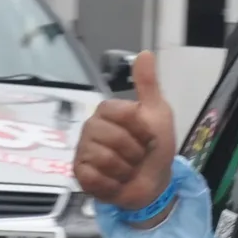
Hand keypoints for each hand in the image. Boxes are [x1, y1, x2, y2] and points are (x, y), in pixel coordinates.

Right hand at [75, 49, 176, 209]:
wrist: (154, 184)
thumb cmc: (154, 148)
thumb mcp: (158, 114)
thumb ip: (148, 85)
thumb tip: (146, 53)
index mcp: (107, 111)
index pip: (121, 112)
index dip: (141, 129)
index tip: (146, 135)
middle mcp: (90, 128)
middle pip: (113, 138)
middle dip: (134, 152)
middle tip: (136, 156)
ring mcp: (82, 151)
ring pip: (105, 159)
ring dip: (125, 169)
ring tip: (126, 169)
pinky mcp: (79, 174)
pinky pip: (94, 177)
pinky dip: (112, 184)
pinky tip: (115, 182)